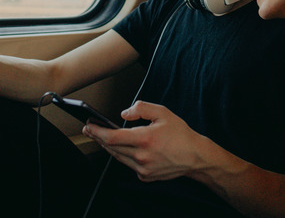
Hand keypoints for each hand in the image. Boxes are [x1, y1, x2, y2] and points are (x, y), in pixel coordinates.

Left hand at [82, 101, 207, 181]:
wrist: (195, 157)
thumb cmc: (180, 134)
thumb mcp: (163, 113)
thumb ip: (141, 108)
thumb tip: (123, 114)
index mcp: (145, 139)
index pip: (112, 137)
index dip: (97, 131)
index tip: (89, 125)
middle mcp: (142, 156)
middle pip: (111, 147)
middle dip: (98, 137)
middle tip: (90, 129)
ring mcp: (143, 168)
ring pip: (118, 157)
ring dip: (108, 146)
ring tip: (101, 137)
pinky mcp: (145, 176)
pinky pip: (129, 164)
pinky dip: (124, 155)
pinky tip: (124, 148)